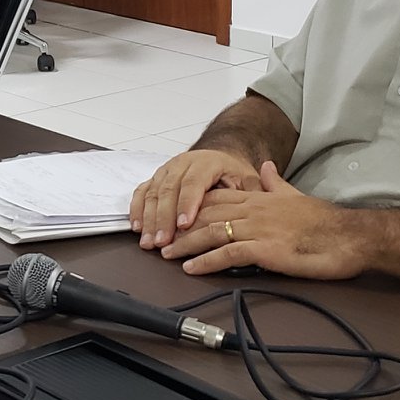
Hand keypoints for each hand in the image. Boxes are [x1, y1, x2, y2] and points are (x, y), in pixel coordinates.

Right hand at [128, 148, 263, 249]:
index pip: (193, 183)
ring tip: (149, 241)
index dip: (187, 204)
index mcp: (206, 162)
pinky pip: (142, 192)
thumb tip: (262, 200)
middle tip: (163, 242)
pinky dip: (137, 210)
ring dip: (149, 219)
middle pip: (168, 190)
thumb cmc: (232, 173)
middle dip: (163, 219)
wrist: (220, 157)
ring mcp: (166, 170)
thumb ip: (252, 191)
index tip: (185, 225)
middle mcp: (183, 163)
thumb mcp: (247, 179)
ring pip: (153, 192)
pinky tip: (137, 227)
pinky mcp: (156, 177)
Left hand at [160, 161, 365, 279]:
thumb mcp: (295, 195)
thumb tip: (264, 167)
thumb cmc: (326, 221)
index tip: (171, 217)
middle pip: (205, 214)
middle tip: (158, 238)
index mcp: (259, 197)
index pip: (215, 199)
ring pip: (211, 232)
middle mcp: (254, 209)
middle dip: (178, 226)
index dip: (190, 208)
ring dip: (185, 244)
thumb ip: (274, 183)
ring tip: (166, 253)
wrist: (351, 236)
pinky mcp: (265, 249)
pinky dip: (206, 261)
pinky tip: (191, 268)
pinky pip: (228, 254)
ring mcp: (258, 228)